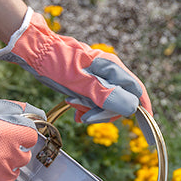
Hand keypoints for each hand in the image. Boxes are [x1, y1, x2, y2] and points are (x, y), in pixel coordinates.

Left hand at [0, 7, 152, 122]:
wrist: (32, 49)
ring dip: (91, 110)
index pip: (136, 92)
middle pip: (120, 101)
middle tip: (84, 116)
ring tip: (73, 105)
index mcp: (111, 67)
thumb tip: (131, 108)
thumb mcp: (77, 81)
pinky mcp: (88, 82)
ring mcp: (99, 76)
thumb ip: (104, 94)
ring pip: (106, 103)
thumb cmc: (53, 61)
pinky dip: (85, 107)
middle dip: (104, 113)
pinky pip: (94, 101)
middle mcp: (109, 71)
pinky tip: (73, 106)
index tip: (148, 131)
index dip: (144, 111)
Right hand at [0, 82, 44, 180]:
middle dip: (12, 151)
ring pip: (12, 174)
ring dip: (3, 167)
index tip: (14, 136)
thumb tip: (30, 113)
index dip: (21, 135)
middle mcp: (3, 157)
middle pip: (23, 157)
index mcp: (6, 135)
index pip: (31, 138)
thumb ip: (11, 111)